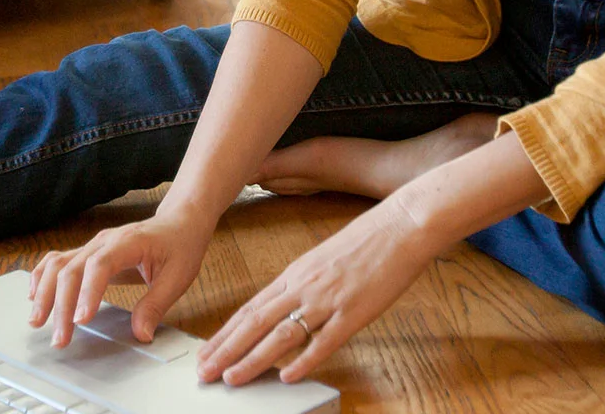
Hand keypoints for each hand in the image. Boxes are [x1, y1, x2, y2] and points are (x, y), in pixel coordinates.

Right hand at [27, 208, 214, 348]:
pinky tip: (35, 296)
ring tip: (37, 321)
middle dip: (61, 305)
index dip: (88, 292)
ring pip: (58, 264)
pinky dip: (42, 277)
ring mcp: (93, 245)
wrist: (178, 222)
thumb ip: (156, 305)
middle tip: (60, 337)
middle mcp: (104, 241)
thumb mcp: (178, 277)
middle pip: (71, 268)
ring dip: (44, 293)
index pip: (100, 265)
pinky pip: (58, 260)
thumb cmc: (180, 245)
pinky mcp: (88, 252)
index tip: (81, 320)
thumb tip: (141, 333)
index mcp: (128, 242)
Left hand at [197, 197, 440, 386]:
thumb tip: (283, 306)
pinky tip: (287, 376)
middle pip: (255, 322)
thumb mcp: (322, 259)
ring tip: (232, 378)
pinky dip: (303, 360)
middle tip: (205, 371)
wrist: (400, 226)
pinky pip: (324, 341)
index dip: (225, 334)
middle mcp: (303, 287)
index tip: (207, 351)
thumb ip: (302, 284)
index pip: (250, 309)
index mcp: (294, 274)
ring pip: (281, 334)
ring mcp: (327, 300)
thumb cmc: (366, 241)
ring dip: (253, 359)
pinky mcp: (353, 312)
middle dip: (226, 350)